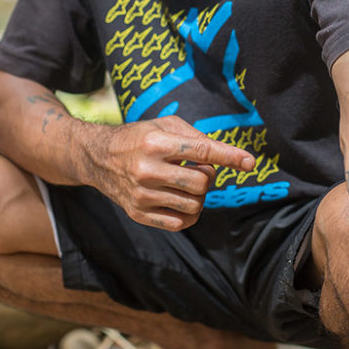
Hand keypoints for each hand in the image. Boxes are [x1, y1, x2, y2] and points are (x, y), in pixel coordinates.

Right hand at [82, 115, 254, 229]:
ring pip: (194, 205)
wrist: (98, 158)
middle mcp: (147, 170)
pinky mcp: (138, 213)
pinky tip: (180, 199)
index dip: (229, 156)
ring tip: (186, 184)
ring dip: (199, 196)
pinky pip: (179, 223)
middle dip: (208, 176)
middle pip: (202, 183)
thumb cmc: (139, 138)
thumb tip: (229, 156)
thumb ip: (197, 138)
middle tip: (198, 169)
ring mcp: (141, 195)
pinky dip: (188, 214)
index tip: (249, 162)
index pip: (201, 151)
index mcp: (155, 143)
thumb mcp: (165, 125)